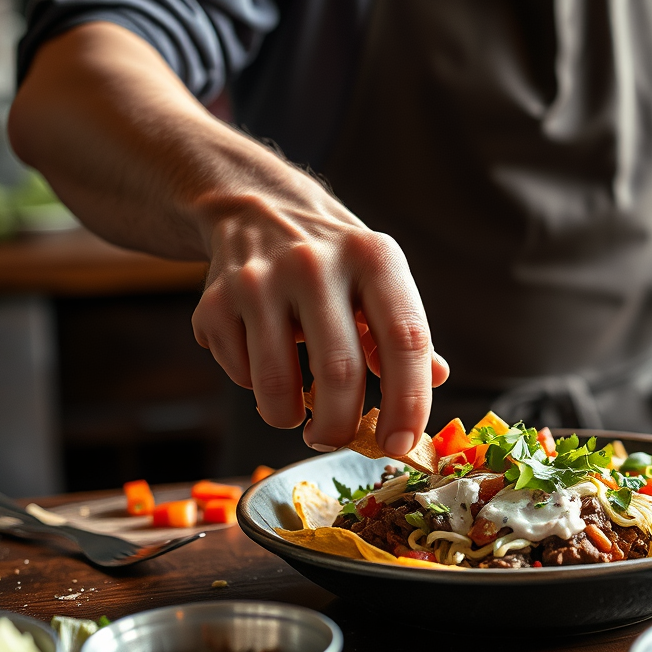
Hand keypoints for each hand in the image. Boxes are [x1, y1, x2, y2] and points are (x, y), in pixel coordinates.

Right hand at [191, 163, 448, 453]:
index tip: (400, 445)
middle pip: (340, 373)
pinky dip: (255, 388)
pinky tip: (264, 363)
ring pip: (277, 385)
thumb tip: (437, 379)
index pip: (406, 340)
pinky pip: (240, 374)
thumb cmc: (334, 261)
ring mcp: (260, 280)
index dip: (408, 403)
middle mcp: (316, 263)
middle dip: (340, 428)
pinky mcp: (214, 300)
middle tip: (337, 441)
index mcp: (374, 258)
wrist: (257, 207)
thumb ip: (408, 335)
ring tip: (297, 415)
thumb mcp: (380, 281)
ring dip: (289, 418)